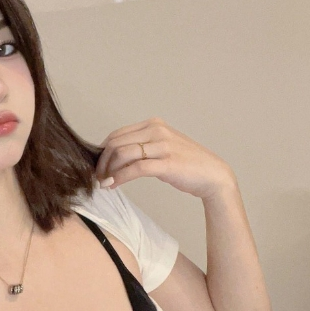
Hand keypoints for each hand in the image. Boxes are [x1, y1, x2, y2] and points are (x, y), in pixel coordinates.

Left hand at [95, 117, 236, 200]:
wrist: (212, 175)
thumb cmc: (186, 164)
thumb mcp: (162, 148)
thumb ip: (142, 148)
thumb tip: (114, 158)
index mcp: (153, 124)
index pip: (117, 135)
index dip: (102, 151)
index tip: (97, 166)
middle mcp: (156, 130)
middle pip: (115, 143)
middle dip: (102, 162)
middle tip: (97, 177)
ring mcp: (162, 145)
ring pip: (122, 154)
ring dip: (108, 170)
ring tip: (103, 183)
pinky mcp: (166, 163)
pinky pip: (135, 168)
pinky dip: (119, 178)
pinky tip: (113, 185)